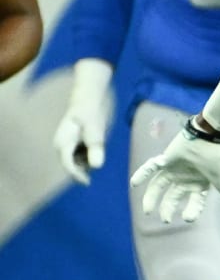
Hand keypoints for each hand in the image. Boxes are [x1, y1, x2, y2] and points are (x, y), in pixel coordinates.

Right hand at [52, 59, 112, 185]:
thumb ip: (96, 146)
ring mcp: (66, 144)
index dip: (77, 176)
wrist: (89, 97)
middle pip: (72, 165)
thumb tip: (96, 166)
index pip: (68, 165)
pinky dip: (89, 155)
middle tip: (98, 157)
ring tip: (97, 144)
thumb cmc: (92, 111)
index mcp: (63, 143)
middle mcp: (61, 145)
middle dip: (84, 168)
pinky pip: (80, 154)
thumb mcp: (96, 128)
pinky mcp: (73, 142)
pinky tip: (96, 143)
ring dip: (87, 160)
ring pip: (77, 161)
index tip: (88, 182)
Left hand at [129, 120, 219, 223]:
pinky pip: (150, 168)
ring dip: (151, 197)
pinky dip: (141, 174)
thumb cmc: (217, 157)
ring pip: (158, 186)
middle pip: (172, 196)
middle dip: (167, 208)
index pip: (195, 202)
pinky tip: (134, 184)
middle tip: (165, 219)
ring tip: (147, 210)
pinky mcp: (165, 159)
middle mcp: (184, 179)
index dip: (192, 211)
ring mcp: (173, 169)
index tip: (188, 218)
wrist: (210, 136)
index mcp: (198, 184)